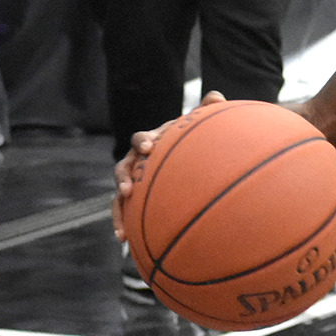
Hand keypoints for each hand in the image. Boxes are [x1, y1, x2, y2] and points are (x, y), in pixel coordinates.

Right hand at [112, 91, 225, 239]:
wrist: (181, 157)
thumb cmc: (188, 141)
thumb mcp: (196, 127)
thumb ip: (205, 112)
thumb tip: (217, 96)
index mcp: (149, 142)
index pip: (141, 139)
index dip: (143, 141)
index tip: (149, 146)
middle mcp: (135, 161)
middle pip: (123, 167)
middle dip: (122, 177)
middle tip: (128, 188)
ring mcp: (132, 181)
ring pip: (118, 194)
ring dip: (118, 207)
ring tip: (122, 226)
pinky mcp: (133, 199)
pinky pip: (124, 211)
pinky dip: (121, 223)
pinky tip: (124, 240)